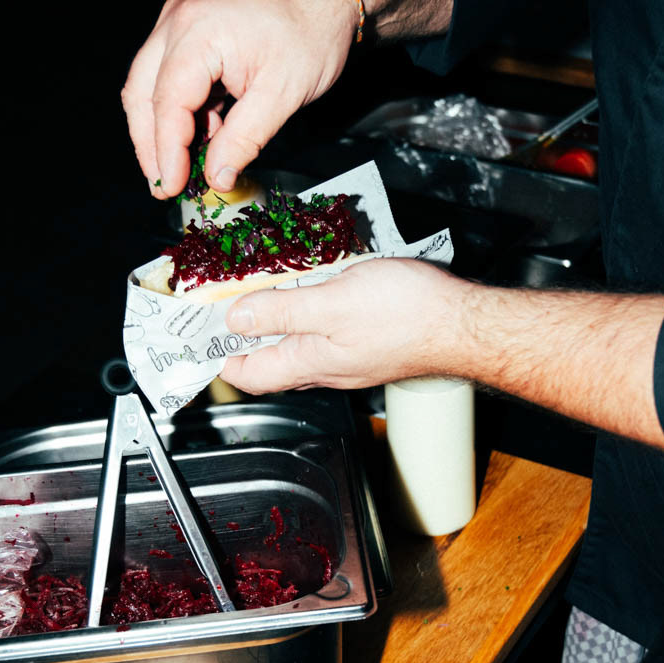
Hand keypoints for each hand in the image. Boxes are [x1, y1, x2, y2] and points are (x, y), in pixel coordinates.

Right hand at [121, 0, 359, 199]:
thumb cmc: (312, 29)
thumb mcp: (282, 94)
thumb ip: (244, 139)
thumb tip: (216, 179)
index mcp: (197, 32)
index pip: (167, 104)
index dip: (165, 152)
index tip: (169, 187)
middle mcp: (178, 19)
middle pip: (142, 92)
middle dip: (149, 143)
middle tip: (163, 185)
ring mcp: (180, 18)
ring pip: (149, 82)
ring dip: (161, 127)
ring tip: (179, 168)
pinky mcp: (191, 24)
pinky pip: (170, 71)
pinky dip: (179, 107)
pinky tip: (199, 137)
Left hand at [220, 258, 462, 392]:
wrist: (465, 323)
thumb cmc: (408, 314)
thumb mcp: (331, 303)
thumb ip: (280, 312)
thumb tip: (235, 318)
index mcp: (309, 363)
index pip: (246, 375)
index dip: (217, 354)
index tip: (198, 330)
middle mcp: (325, 369)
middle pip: (267, 361)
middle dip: (240, 334)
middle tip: (221, 301)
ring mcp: (347, 358)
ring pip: (295, 345)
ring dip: (273, 320)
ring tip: (258, 288)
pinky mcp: (366, 343)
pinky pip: (323, 334)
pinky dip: (305, 313)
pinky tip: (310, 288)